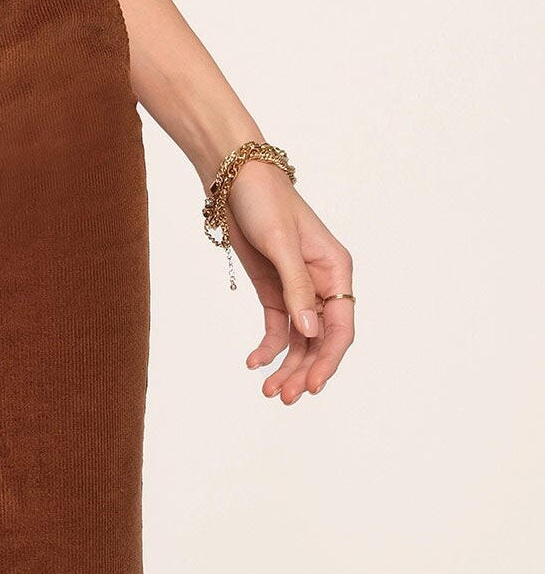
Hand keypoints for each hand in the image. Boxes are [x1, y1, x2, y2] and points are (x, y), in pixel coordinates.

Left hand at [216, 162, 354, 403]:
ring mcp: (297, 288)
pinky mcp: (274, 288)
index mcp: (336, 270)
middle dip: (305, 370)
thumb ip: (296, 287)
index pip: (341, 326)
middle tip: (284, 397)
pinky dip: (269, 347)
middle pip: (320, 339)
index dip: (329, 360)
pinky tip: (254, 362)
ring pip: (299, 339)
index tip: (314, 386)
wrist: (232, 176)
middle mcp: (322, 283)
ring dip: (287, 365)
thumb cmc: (264, 199)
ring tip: (269, 392)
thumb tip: (310, 331)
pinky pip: (278, 327)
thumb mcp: (280, 242)